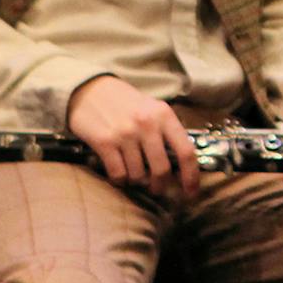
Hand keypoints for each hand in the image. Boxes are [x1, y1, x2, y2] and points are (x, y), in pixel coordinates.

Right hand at [67, 76, 200, 198]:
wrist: (91, 91)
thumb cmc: (126, 103)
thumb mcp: (153, 109)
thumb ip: (167, 131)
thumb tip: (181, 163)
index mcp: (164, 115)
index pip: (186, 150)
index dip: (191, 175)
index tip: (191, 192)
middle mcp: (147, 125)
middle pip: (162, 169)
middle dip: (161, 185)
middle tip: (158, 189)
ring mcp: (125, 134)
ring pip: (138, 175)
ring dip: (138, 181)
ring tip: (134, 173)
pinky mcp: (105, 143)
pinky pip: (118, 174)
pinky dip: (121, 180)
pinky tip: (120, 173)